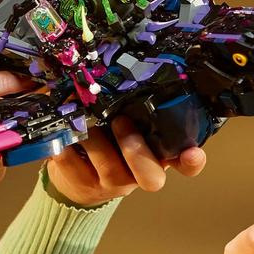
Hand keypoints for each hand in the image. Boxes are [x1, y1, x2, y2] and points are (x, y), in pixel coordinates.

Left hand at [45, 115, 205, 207]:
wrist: (78, 175)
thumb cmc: (110, 138)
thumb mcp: (126, 120)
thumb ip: (132, 105)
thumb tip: (123, 67)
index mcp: (158, 153)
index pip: (186, 163)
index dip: (192, 160)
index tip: (192, 152)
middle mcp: (140, 173)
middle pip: (151, 177)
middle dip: (135, 149)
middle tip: (119, 122)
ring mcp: (113, 183)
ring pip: (109, 168)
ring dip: (94, 140)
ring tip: (82, 121)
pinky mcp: (84, 186)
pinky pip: (74, 167)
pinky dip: (64, 147)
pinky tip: (61, 135)